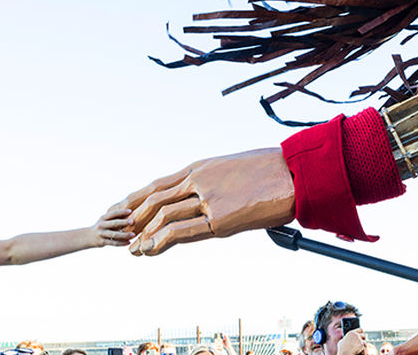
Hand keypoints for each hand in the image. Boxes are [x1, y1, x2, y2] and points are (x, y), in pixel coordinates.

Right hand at [91, 207, 135, 246]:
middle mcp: (101, 225)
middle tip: (132, 221)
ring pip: (114, 235)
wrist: (88, 237)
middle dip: (123, 222)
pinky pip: (113, 243)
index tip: (130, 211)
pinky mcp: (102, 242)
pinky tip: (128, 242)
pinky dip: (121, 243)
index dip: (121, 212)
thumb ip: (114, 218)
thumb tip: (130, 214)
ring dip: (124, 235)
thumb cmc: (101, 226)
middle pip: (113, 223)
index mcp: (103, 218)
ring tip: (133, 234)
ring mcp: (101, 234)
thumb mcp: (104, 220)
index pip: (113, 213)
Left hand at [116, 148, 294, 255]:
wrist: (294, 174)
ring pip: (163, 215)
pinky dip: (161, 241)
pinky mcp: (220, 218)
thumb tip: (210, 196)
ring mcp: (208, 198)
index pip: (159, 185)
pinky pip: (182, 230)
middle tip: (122, 234)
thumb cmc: (272, 171)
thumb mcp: (235, 169)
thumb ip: (216, 182)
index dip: (138, 200)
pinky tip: (150, 250)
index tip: (125, 212)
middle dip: (135, 218)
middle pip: (154, 199)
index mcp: (201, 168)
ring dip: (144, 234)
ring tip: (133, 249)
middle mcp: (198, 180)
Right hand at [338, 329, 367, 354]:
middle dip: (364, 338)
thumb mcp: (342, 341)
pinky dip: (363, 348)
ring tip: (360, 347)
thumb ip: (345, 338)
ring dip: (363, 343)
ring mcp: (359, 339)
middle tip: (363, 341)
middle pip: (364, 334)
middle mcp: (356, 334)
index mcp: (351, 332)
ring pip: (365, 340)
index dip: (362, 332)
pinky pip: (365, 345)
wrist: (345, 353)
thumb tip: (345, 338)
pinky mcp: (361, 343)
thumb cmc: (342, 349)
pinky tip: (360, 350)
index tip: (363, 334)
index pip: (360, 329)